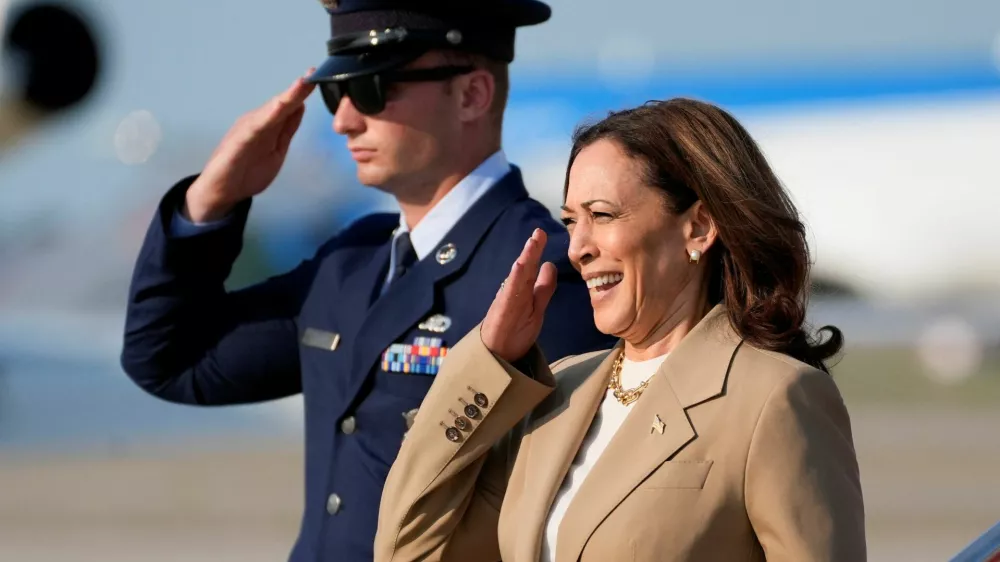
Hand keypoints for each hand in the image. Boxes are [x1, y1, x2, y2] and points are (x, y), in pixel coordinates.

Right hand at [184, 70, 316, 221]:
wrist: (222, 192)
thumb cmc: (247, 171)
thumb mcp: (277, 150)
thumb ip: (287, 129)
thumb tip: (300, 106)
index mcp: (268, 125)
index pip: (289, 106)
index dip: (303, 92)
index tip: (318, 77)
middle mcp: (257, 122)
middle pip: (281, 103)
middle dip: (297, 89)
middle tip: (313, 73)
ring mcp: (247, 130)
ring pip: (269, 111)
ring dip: (285, 98)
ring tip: (300, 85)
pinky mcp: (238, 143)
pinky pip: (253, 129)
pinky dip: (266, 117)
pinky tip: (277, 109)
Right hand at [481, 229, 558, 362]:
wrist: (496, 357)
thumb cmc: (514, 332)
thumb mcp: (536, 309)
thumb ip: (543, 289)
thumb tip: (550, 264)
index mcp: (522, 291)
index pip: (530, 268)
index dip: (536, 252)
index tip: (541, 233)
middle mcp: (513, 294)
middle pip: (524, 270)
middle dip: (531, 251)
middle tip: (538, 232)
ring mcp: (507, 304)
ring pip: (517, 280)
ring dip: (524, 261)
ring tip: (531, 244)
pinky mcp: (502, 315)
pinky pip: (509, 296)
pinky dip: (513, 281)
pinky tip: (518, 267)